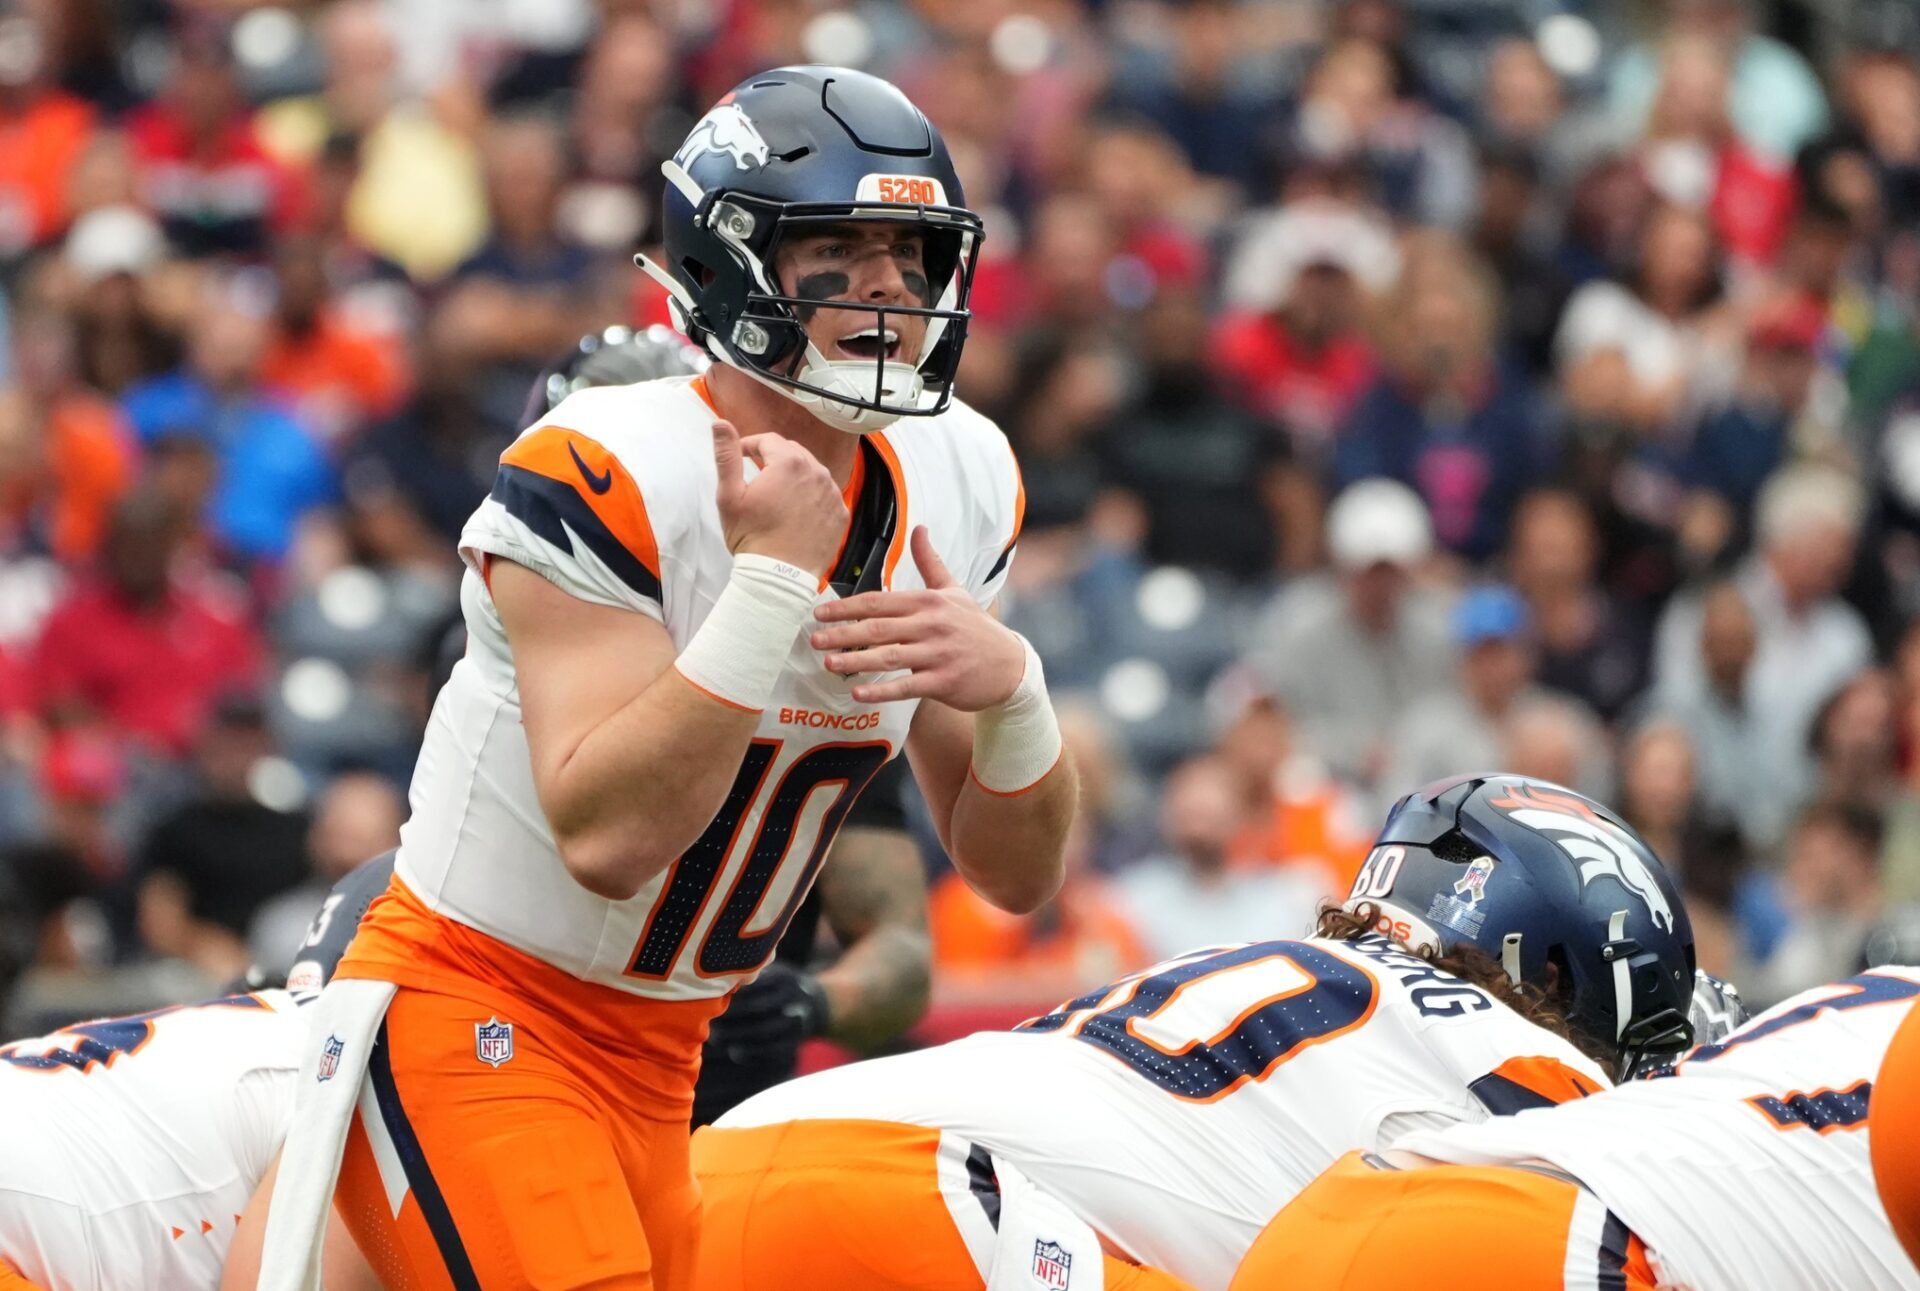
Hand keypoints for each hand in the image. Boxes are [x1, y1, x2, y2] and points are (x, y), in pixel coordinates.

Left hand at [704, 961, 831, 1066]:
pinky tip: (735, 1052)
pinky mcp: (797, 1042)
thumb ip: (751, 978)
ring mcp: (798, 1022)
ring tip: (717, 1040)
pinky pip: (773, 1052)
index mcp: (785, 978)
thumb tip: (714, 986)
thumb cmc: (780, 987)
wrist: (817, 1005)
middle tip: (710, 1023)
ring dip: (738, 1038)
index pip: (754, 987)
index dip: (732, 997)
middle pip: (759, 1010)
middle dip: (732, 1019)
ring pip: (765, 1033)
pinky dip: (752, 1054)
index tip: (711, 1003)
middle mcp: (794, 998)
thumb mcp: (772, 973)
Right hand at [711, 419, 847, 574]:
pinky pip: (825, 494)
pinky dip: (811, 496)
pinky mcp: (840, 513)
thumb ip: (726, 455)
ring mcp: (832, 493)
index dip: (750, 445)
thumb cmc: (752, 538)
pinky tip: (796, 511)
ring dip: (794, 476)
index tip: (740, 457)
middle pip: (792, 452)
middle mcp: (816, 472)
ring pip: (811, 472)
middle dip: (773, 458)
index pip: (768, 440)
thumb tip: (719, 424)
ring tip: (777, 494)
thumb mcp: (729, 495)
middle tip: (757, 476)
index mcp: (788, 463)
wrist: (779, 576)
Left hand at [811, 526, 1026, 708]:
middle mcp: (932, 625)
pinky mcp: (944, 682)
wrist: (1010, 665)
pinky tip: (859, 693)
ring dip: (857, 660)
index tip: (820, 613)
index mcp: (929, 601)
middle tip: (814, 639)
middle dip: (844, 633)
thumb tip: (919, 528)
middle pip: (879, 627)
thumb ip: (931, 562)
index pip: (880, 601)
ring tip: (829, 663)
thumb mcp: (955, 591)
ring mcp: (938, 654)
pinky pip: (907, 686)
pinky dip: (882, 690)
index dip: (847, 607)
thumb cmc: (975, 627)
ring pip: (890, 656)